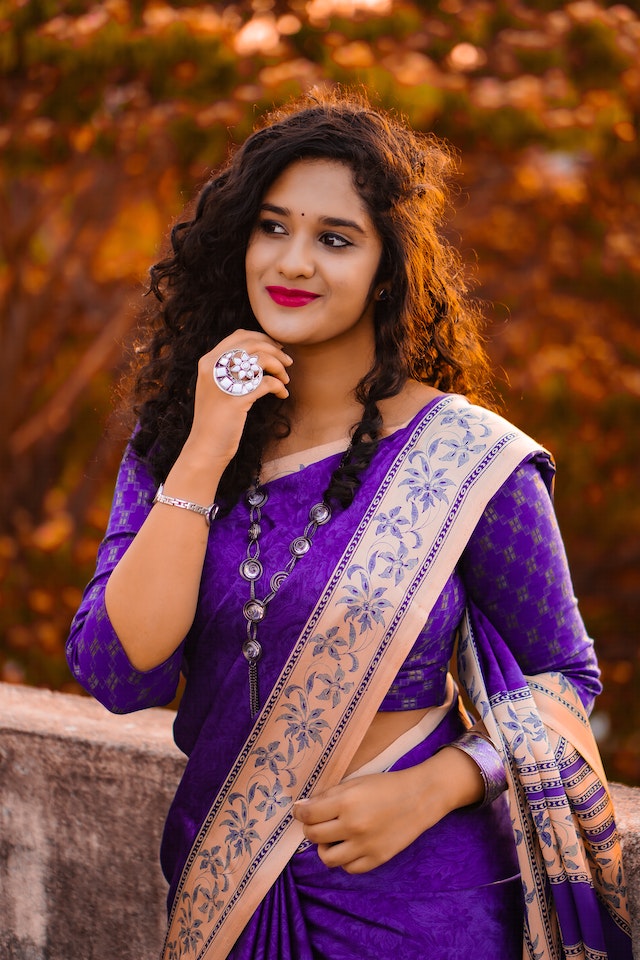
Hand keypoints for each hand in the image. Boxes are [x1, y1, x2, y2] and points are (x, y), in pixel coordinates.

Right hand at [185, 330, 292, 466]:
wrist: (205, 447)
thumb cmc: (216, 418)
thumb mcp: (217, 387)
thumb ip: (229, 369)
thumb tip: (259, 354)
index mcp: (208, 361)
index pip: (239, 336)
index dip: (262, 338)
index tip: (277, 348)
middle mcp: (213, 367)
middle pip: (253, 344)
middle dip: (276, 350)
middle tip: (288, 361)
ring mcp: (224, 382)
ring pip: (261, 359)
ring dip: (279, 367)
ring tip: (285, 379)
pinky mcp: (236, 399)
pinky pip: (267, 383)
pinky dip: (280, 387)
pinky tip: (282, 394)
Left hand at [292, 766, 448, 873]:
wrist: (419, 798)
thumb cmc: (385, 785)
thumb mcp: (355, 782)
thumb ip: (329, 795)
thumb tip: (303, 808)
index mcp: (346, 802)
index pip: (308, 815)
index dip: (300, 813)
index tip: (300, 811)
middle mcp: (353, 826)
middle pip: (314, 836)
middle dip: (310, 828)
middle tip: (316, 823)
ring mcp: (365, 846)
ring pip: (327, 858)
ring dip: (324, 847)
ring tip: (332, 837)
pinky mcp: (377, 859)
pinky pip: (349, 868)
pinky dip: (345, 858)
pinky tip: (349, 846)